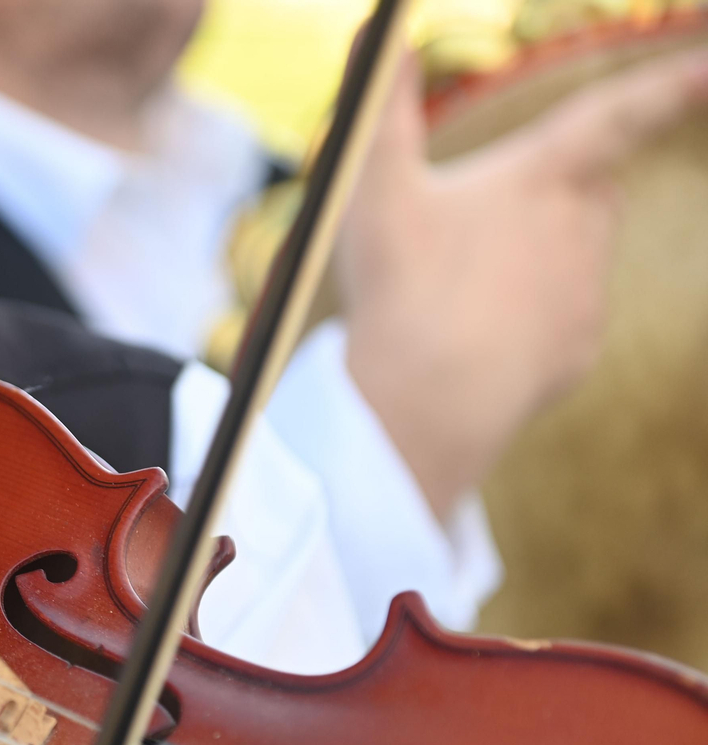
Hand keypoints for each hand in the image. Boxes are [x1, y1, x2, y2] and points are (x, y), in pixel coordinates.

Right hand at [338, 44, 707, 516]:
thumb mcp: (372, 186)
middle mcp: (583, 228)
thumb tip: (379, 21)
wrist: (424, 405)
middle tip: (475, 225)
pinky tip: (476, 340)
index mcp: (542, 177)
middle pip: (588, 189)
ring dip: (534, 258)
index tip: (707, 69)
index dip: (667, 86)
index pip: (618, 114)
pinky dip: (527, 320)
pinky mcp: (580, 347)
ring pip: (577, 254)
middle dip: (553, 191)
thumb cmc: (401, 289)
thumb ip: (381, 101)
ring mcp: (587, 291)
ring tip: (460, 292)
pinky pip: (563, 319)